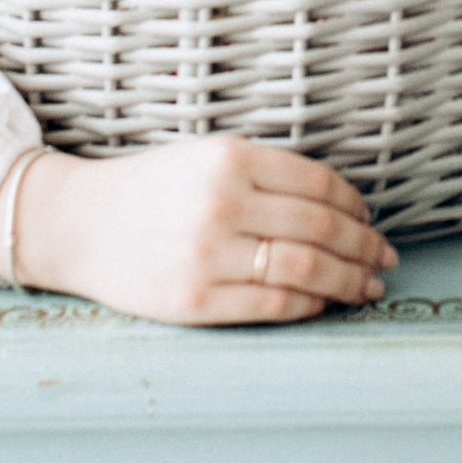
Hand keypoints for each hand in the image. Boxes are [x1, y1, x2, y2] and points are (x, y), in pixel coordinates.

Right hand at [6, 137, 396, 323]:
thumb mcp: (204, 156)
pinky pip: (272, 306)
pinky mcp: (194, 300)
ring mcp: (207, 255)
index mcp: (228, 158)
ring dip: (347, 280)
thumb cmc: (149, 187)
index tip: (370, 218)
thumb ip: (265, 173)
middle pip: (320, 228)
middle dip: (363, 246)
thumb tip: (340, 206)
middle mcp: (221, 203)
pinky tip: (324, 303)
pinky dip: (309, 306)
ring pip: (304, 270)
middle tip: (384, 257)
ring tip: (367, 286)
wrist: (77, 222)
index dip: (355, 206)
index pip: (318, 184)